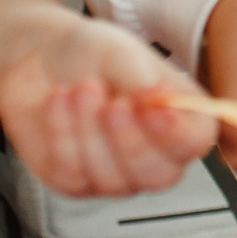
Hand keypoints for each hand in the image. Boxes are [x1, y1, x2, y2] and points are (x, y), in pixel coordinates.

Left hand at [0, 15, 217, 197]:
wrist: (41, 59)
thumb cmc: (93, 55)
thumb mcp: (122, 54)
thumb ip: (142, 81)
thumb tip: (161, 101)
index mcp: (182, 119)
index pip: (195, 142)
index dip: (177, 134)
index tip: (155, 110)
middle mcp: (156, 155)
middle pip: (159, 176)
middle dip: (130, 142)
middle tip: (112, 104)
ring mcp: (117, 176)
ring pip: (113, 181)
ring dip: (90, 133)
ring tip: (79, 89)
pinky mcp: (75, 182)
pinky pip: (72, 176)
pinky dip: (62, 136)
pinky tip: (59, 102)